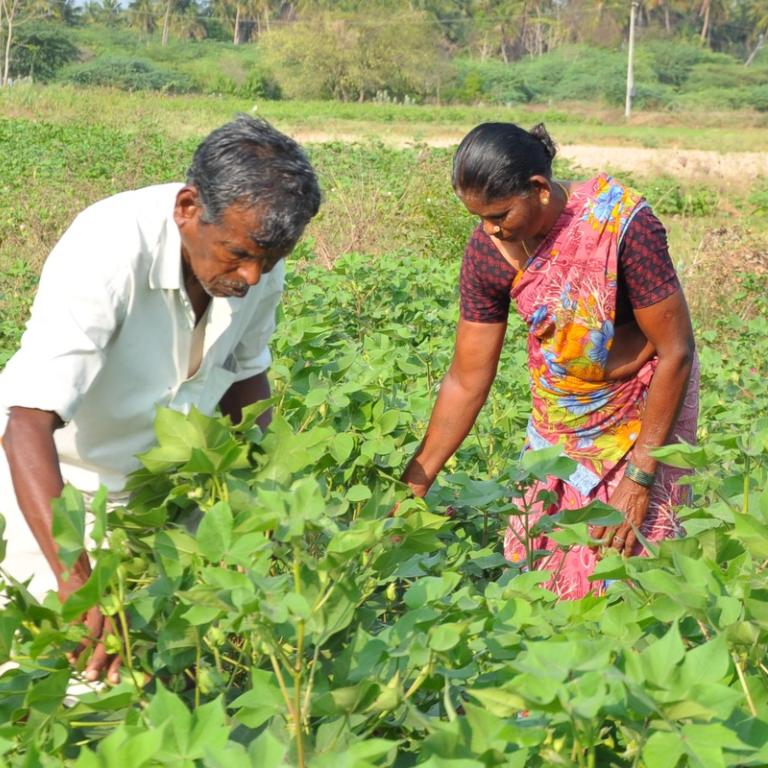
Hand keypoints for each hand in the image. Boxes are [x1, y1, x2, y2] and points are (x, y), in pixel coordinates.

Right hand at [59, 570, 121, 684]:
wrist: (75, 576)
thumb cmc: (82, 602)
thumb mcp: (90, 620)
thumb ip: (93, 640)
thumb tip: (87, 665)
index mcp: (117, 619)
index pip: (121, 643)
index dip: (118, 662)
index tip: (115, 680)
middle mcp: (114, 613)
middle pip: (116, 641)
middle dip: (110, 663)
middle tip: (105, 681)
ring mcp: (103, 609)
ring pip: (102, 637)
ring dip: (94, 657)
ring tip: (88, 675)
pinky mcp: (90, 604)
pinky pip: (85, 628)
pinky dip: (79, 644)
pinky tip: (72, 658)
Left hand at [592, 476, 651, 556]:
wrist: (636, 486)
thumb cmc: (621, 492)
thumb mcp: (608, 503)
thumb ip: (603, 515)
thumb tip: (597, 524)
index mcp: (605, 516)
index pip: (596, 533)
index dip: (593, 543)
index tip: (591, 550)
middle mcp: (614, 523)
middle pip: (606, 541)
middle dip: (602, 551)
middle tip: (600, 559)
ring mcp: (625, 526)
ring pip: (617, 544)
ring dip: (613, 553)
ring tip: (610, 560)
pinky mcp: (636, 527)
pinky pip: (631, 542)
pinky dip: (627, 551)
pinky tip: (625, 557)